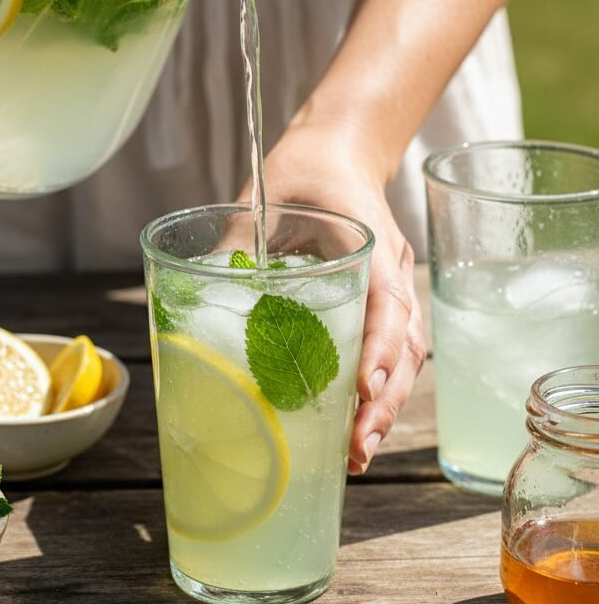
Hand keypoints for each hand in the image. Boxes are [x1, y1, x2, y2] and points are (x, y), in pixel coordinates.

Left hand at [239, 118, 425, 474]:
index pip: (389, 301)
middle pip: (406, 345)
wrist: (338, 148)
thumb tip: (197, 292)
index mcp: (371, 242)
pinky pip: (389, 351)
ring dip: (383, 406)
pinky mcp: (379, 302)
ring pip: (404, 357)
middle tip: (356, 448)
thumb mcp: (264, 196)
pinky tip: (352, 426)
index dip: (379, 349)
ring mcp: (392, 288)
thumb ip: (237, 242)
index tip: (362, 389)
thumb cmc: (303, 169)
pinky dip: (376, 391)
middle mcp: (392, 271)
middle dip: (384, 402)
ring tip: (356, 454)